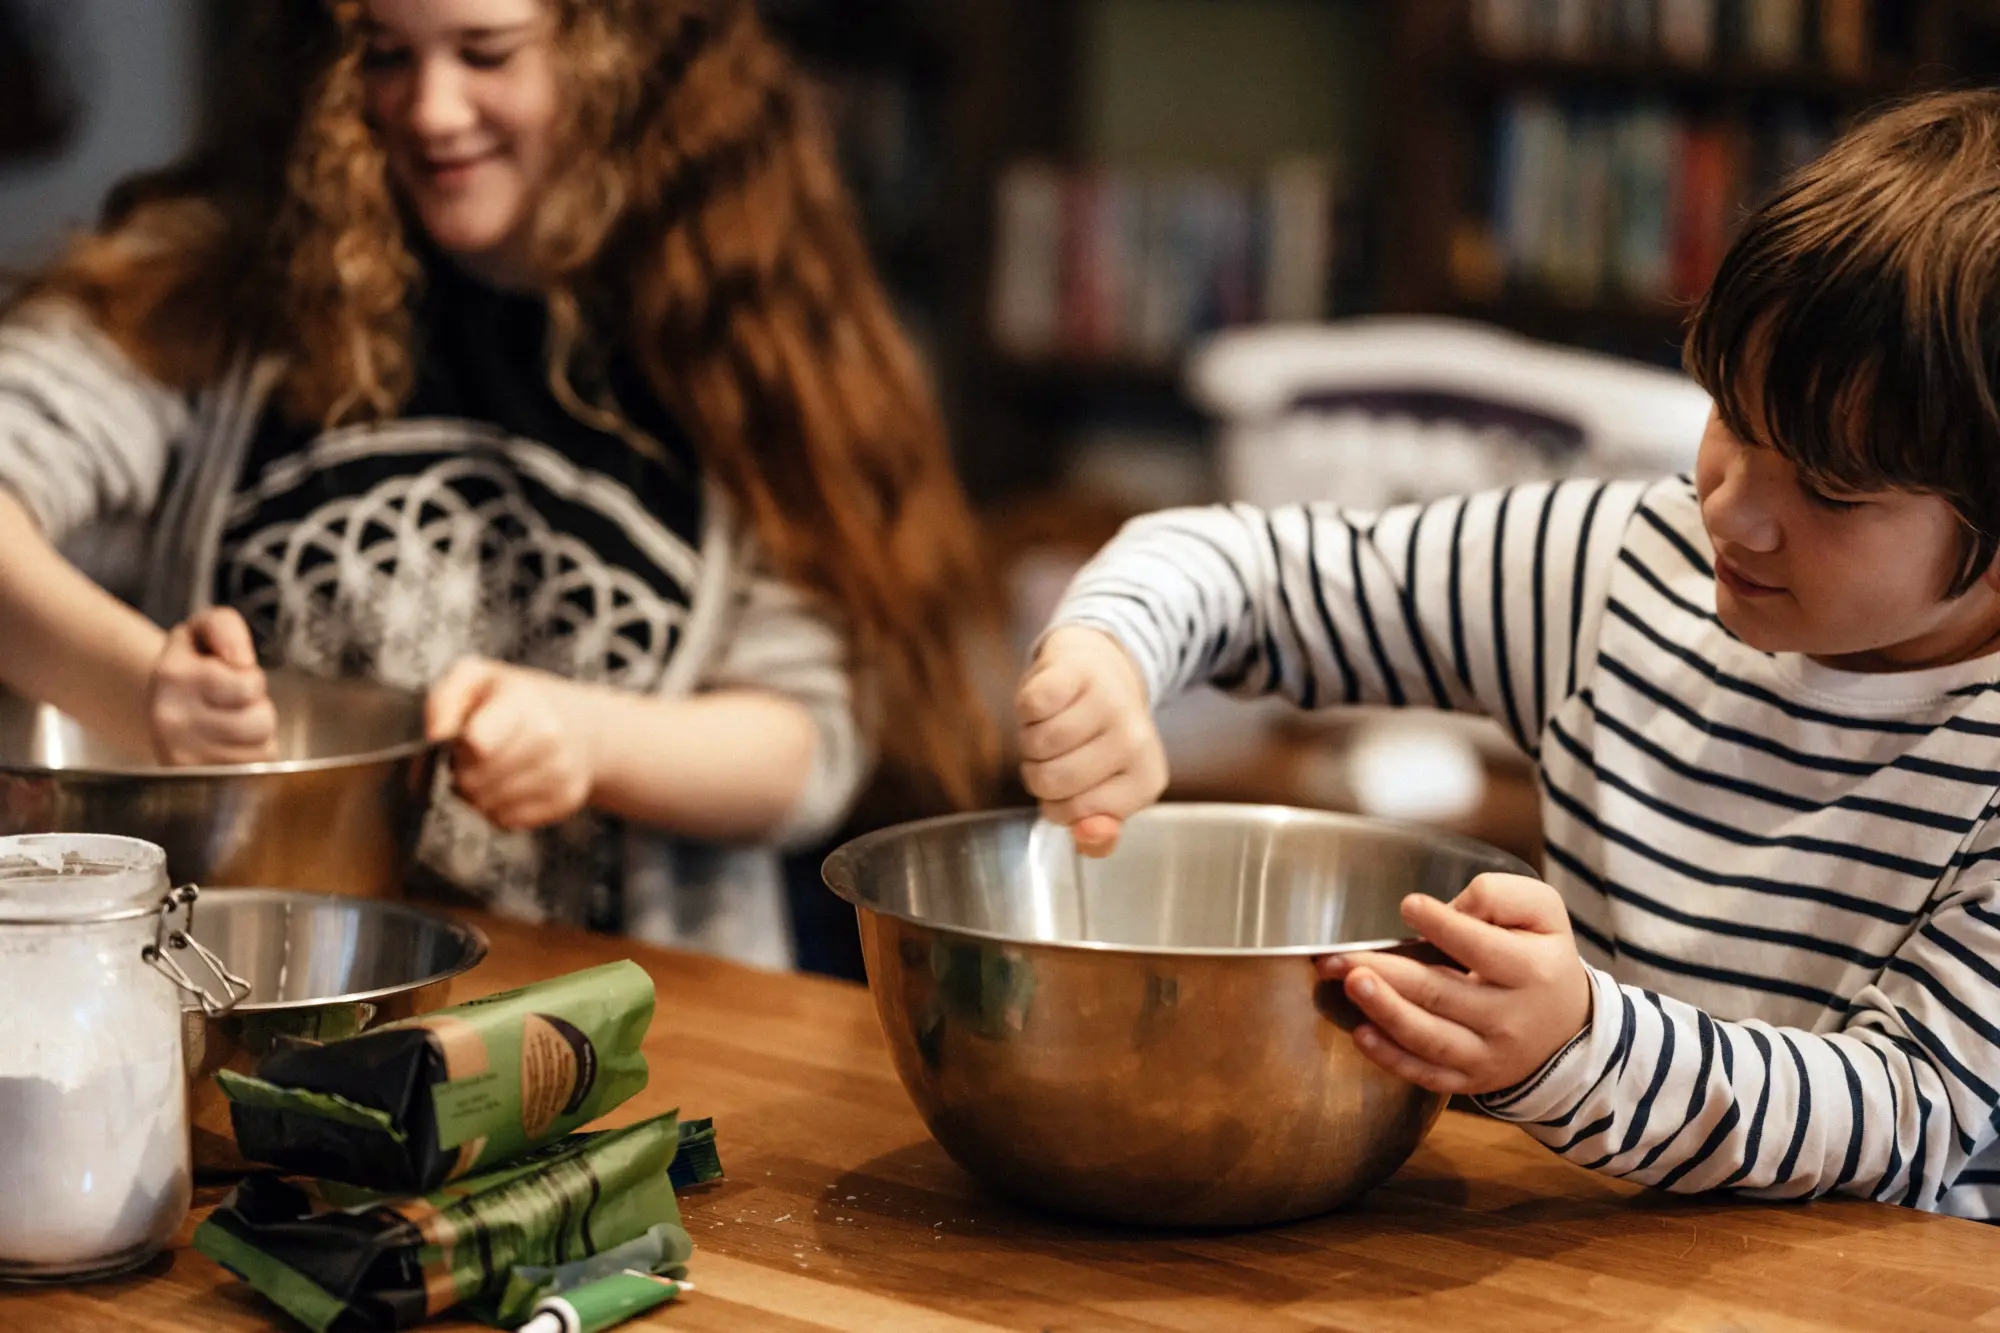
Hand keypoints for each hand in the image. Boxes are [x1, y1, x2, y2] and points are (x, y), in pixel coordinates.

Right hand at [147, 607, 277, 764]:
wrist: (160, 703)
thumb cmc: (193, 664)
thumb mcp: (203, 629)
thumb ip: (225, 627)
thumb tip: (241, 661)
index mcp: (172, 676)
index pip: (249, 686)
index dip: (251, 678)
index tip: (229, 675)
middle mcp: (171, 720)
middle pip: (261, 722)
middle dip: (258, 708)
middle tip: (234, 703)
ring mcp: (181, 758)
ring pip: (262, 748)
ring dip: (257, 734)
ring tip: (231, 722)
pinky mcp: (196, 781)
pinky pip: (254, 770)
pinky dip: (250, 757)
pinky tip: (228, 745)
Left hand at [427, 659, 597, 831]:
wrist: (582, 725)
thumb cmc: (517, 701)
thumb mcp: (476, 678)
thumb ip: (445, 700)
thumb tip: (435, 737)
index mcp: (523, 702)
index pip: (478, 744)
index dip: (458, 748)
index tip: (463, 739)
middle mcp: (549, 737)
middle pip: (475, 781)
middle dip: (462, 773)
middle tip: (472, 757)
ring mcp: (560, 771)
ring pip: (488, 806)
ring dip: (478, 794)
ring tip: (489, 771)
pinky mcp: (565, 800)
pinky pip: (508, 821)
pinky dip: (499, 809)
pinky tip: (507, 786)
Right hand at [1015, 625, 1166, 856]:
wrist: (1101, 671)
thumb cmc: (1097, 742)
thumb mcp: (1105, 795)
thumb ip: (1097, 835)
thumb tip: (1087, 834)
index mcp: (1146, 781)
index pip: (1073, 814)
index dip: (1057, 804)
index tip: (1073, 783)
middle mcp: (1135, 741)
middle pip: (1050, 780)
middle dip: (1038, 772)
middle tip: (1057, 754)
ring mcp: (1110, 702)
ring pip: (1037, 745)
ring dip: (1030, 740)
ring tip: (1051, 726)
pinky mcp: (1079, 670)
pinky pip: (1030, 707)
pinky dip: (1027, 709)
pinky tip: (1047, 703)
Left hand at [1318, 874, 1591, 1095]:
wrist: (1567, 1028)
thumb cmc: (1542, 958)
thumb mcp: (1543, 914)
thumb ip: (1501, 897)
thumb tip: (1453, 907)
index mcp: (1532, 971)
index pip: (1481, 948)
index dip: (1444, 926)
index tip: (1409, 905)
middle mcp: (1510, 1019)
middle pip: (1442, 994)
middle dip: (1389, 973)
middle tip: (1342, 956)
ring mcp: (1487, 1055)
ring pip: (1429, 1038)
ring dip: (1385, 1011)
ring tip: (1351, 984)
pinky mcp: (1468, 1080)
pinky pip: (1426, 1075)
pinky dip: (1392, 1058)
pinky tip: (1362, 1034)